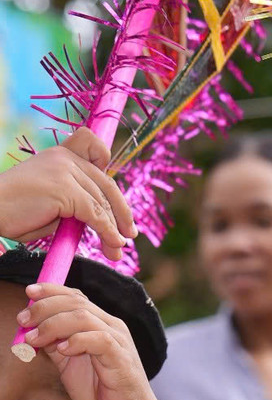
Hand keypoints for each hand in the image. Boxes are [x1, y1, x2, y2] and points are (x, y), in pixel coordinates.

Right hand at [0, 131, 135, 261]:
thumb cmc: (14, 211)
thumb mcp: (50, 202)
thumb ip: (74, 203)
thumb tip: (103, 222)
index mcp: (59, 154)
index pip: (94, 148)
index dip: (107, 166)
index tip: (114, 193)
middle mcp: (65, 157)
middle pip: (106, 183)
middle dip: (120, 212)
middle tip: (129, 234)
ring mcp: (65, 171)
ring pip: (103, 202)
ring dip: (114, 229)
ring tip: (117, 250)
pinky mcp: (65, 189)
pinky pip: (95, 213)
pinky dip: (107, 231)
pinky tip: (111, 244)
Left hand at [18, 284, 171, 399]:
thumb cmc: (101, 390)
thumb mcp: (69, 364)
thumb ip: (54, 345)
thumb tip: (30, 331)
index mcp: (101, 324)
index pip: (76, 296)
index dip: (51, 291)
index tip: (29, 293)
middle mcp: (112, 326)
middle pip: (76, 302)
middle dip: (44, 308)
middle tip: (23, 320)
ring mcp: (119, 341)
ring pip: (84, 317)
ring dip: (53, 325)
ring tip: (35, 339)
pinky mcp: (122, 359)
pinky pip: (99, 340)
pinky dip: (77, 341)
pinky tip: (62, 350)